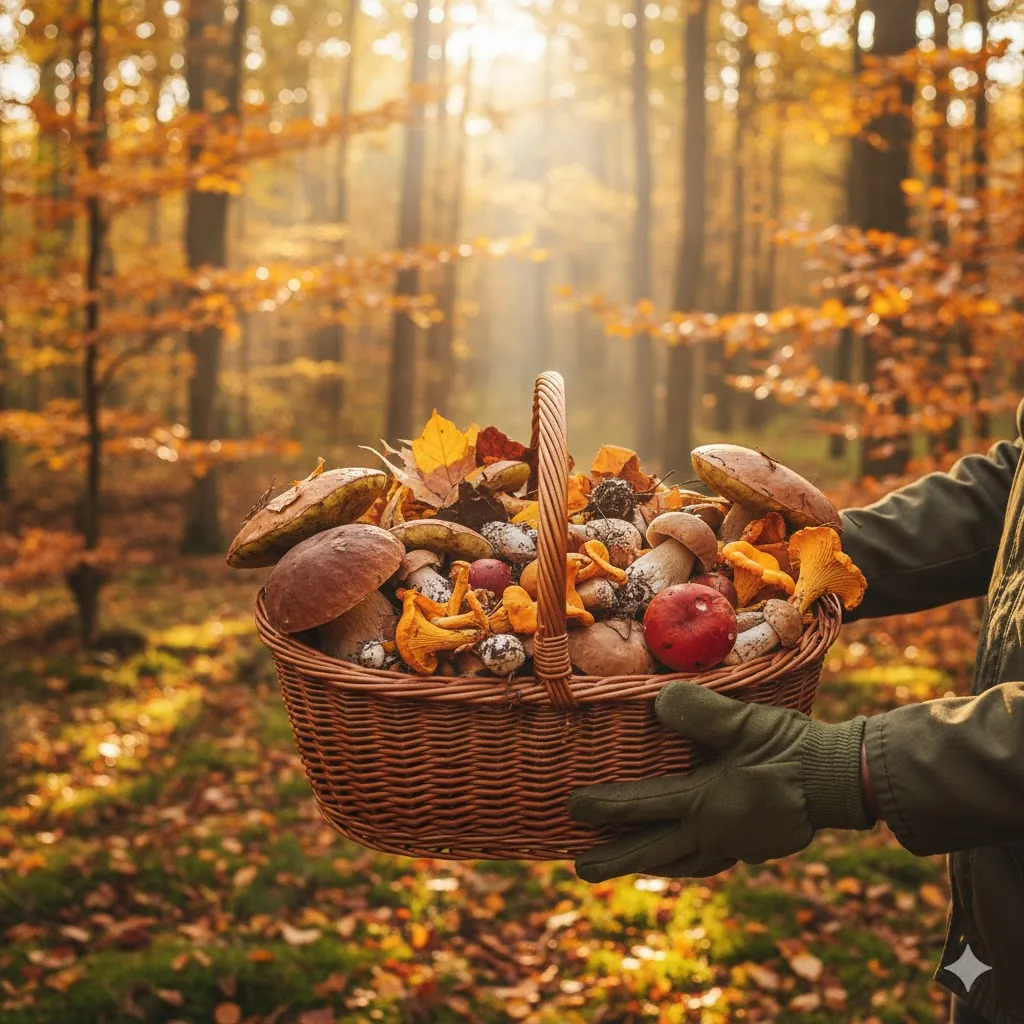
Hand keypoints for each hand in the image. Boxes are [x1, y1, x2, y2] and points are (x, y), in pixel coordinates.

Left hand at [568, 683, 871, 882]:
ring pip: (683, 861)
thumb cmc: (793, 748)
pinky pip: (710, 858)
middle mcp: (716, 833)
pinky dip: (688, 858)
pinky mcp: (757, 845)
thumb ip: (700, 713)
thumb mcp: (744, 722)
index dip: (605, 806)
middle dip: (616, 858)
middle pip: (655, 851)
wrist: (844, 779)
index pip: (644, 806)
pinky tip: (687, 849)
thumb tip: (658, 701)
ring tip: (630, 862)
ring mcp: (738, 844)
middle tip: (579, 868)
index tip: (572, 807)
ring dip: (652, 861)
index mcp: (708, 804)